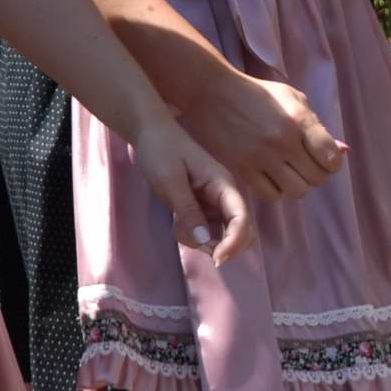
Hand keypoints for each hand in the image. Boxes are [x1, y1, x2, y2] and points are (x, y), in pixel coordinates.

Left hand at [129, 115, 254, 266]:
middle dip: (219, 245)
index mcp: (224, 185)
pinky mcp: (201, 207)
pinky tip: (175, 221)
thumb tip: (206, 243)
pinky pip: (204, 231)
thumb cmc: (160, 150)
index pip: (242, 220)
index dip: (235, 243)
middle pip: (239, 233)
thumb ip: (189, 211)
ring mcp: (213, 203)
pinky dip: (192, 235)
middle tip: (189, 238)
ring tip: (175, 224)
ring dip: (201, 241)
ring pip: (219, 236)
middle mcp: (224, 196)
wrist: (148, 131)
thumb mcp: (170, 181)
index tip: (216, 259)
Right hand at [180, 73, 346, 200]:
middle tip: (301, 162)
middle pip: (316, 179)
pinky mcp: (242, 169)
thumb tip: (342, 151)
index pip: (332, 160)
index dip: (331, 162)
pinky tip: (269, 174)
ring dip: (296, 183)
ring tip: (286, 170)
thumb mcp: (291, 98)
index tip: (321, 157)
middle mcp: (283, 141)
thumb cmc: (256, 93)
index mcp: (298, 120)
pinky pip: (272, 195)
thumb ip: (316, 125)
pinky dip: (275, 189)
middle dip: (313, 173)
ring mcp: (262, 157)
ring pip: (297, 191)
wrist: (212, 91)